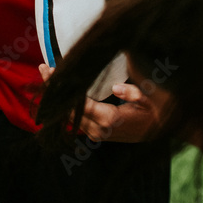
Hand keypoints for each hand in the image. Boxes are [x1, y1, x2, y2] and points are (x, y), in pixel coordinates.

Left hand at [39, 64, 158, 142]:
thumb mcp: (149, 99)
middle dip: (55, 90)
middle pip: (68, 110)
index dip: (63, 87)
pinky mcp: (96, 135)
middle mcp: (99, 129)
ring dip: (58, 98)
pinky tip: (61, 91)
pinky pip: (75, 120)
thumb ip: (132, 94)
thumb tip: (116, 88)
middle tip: (43, 68)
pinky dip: (66, 105)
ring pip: (69, 117)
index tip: (50, 69)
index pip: (78, 102)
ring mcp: (96, 134)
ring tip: (48, 76)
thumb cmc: (156, 111)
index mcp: (109, 119)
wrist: (160, 132)